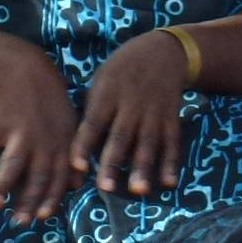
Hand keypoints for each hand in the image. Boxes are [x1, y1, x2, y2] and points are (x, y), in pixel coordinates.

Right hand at [0, 48, 76, 222]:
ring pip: (13, 164)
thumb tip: (77, 185)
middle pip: (37, 176)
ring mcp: (21, 134)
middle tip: (18, 222)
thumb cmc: (49, 102)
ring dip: (2, 185)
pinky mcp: (0, 124)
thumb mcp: (68, 126)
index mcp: (61, 146)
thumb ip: (71, 156)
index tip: (41, 217)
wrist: (27, 69)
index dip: (51, 198)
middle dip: (28, 201)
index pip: (59, 177)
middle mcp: (43, 143)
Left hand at [73, 30, 189, 196]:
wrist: (162, 52)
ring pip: (147, 144)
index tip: (77, 166)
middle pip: (120, 138)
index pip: (93, 123)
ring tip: (139, 190)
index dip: (84, 144)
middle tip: (106, 188)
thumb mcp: (99, 82)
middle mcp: (130, 106)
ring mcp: (153, 114)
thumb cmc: (120, 72)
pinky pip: (172, 143)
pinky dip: (171, 163)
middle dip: (113, 163)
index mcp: (107, 96)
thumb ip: (89, 111)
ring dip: (143, 168)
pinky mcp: (171, 119)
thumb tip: (69, 144)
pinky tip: (168, 182)